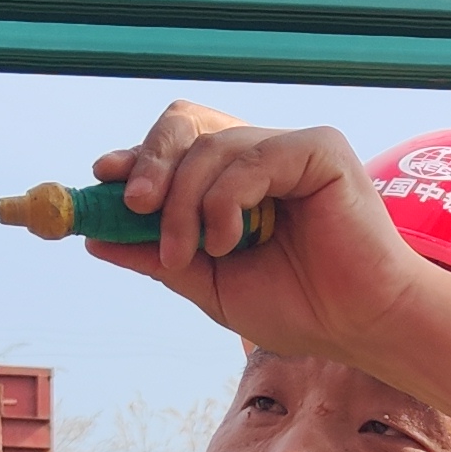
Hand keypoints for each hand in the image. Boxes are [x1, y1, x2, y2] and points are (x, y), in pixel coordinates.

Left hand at [85, 103, 450, 451]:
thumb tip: (93, 238)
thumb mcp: (210, 284)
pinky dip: (225, 200)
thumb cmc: (299, 308)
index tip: (100, 179)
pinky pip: (249, 157)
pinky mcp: (319, 149)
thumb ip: (158, 257)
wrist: (357, 327)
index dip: (136, 158)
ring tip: (196, 254)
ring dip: (186, 204)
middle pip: (184, 124)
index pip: (176, 144)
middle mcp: (261, 153)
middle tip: (135, 207)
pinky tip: (231, 240)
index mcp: (237, 178)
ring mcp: (291, 146)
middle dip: (150, 164)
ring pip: (209, 146)